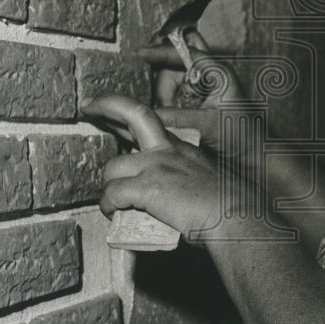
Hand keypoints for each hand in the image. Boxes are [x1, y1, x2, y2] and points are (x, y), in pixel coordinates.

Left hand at [81, 94, 223, 242]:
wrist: (236, 217)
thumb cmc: (227, 208)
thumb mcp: (203, 182)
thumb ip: (181, 181)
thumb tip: (164, 200)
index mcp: (182, 147)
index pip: (150, 121)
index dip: (127, 112)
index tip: (111, 110)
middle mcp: (169, 149)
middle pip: (134, 114)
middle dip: (108, 105)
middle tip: (88, 107)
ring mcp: (157, 165)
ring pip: (113, 167)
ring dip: (108, 186)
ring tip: (114, 203)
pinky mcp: (148, 186)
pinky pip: (113, 193)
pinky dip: (108, 205)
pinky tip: (114, 214)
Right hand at [137, 31, 259, 162]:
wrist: (252, 156)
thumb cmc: (241, 136)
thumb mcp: (206, 125)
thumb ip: (177, 117)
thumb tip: (150, 114)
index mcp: (218, 72)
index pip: (187, 52)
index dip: (163, 51)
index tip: (142, 53)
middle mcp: (209, 76)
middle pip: (174, 68)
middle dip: (164, 86)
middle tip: (163, 106)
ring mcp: (201, 89)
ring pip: (171, 83)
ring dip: (164, 98)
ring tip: (170, 117)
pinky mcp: (195, 102)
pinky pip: (173, 97)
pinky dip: (167, 104)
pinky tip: (168, 117)